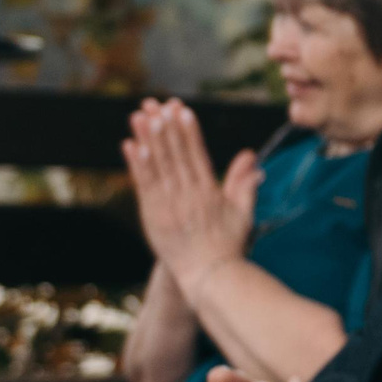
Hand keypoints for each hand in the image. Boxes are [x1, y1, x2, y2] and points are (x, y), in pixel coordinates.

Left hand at [122, 98, 258, 295]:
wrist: (209, 278)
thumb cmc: (228, 246)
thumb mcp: (243, 212)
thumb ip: (244, 182)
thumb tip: (249, 156)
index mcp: (209, 192)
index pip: (196, 154)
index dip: (188, 130)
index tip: (181, 109)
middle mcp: (188, 195)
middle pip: (174, 154)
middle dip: (165, 126)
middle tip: (156, 103)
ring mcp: (169, 206)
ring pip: (157, 165)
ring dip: (148, 138)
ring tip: (140, 115)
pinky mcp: (153, 216)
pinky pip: (143, 185)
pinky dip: (137, 164)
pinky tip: (131, 145)